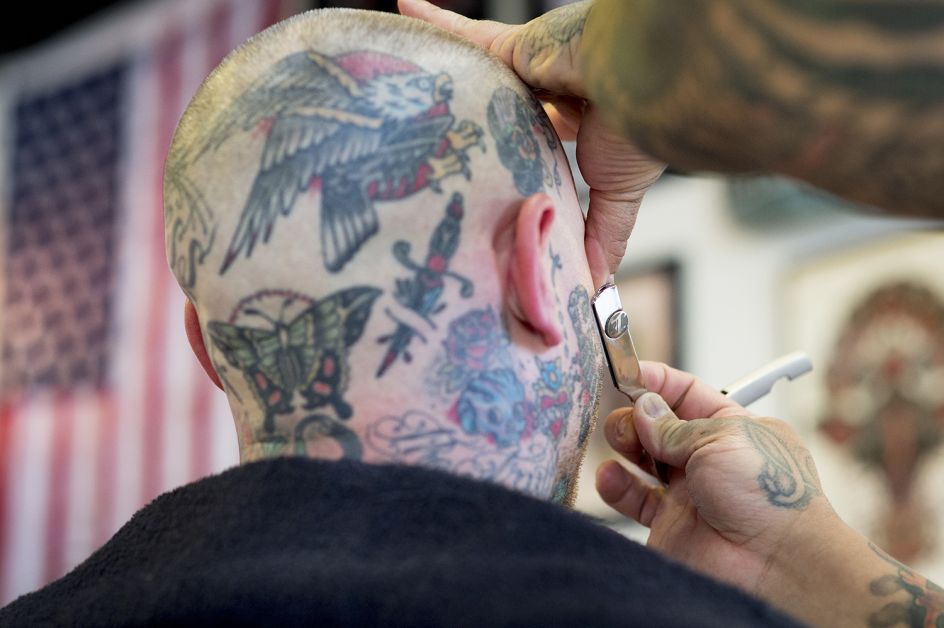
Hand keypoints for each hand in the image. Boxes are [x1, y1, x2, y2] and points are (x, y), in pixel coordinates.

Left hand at [398, 0, 664, 285]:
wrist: (641, 82)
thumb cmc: (635, 134)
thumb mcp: (616, 197)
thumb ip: (601, 237)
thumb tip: (591, 285)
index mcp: (577, 126)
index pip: (539, 143)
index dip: (521, 157)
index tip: (499, 177)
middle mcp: (548, 95)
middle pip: (500, 110)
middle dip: (477, 122)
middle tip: (443, 146)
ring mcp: (525, 70)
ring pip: (478, 73)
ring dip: (450, 77)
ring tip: (410, 91)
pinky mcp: (509, 47)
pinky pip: (462, 31)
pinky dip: (434, 18)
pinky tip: (404, 5)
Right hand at [595, 362, 834, 596]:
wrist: (773, 564)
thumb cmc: (768, 496)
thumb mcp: (721, 438)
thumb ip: (674, 426)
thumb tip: (644, 408)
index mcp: (733, 428)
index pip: (688, 394)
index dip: (657, 382)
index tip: (628, 373)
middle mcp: (709, 458)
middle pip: (659, 425)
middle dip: (637, 414)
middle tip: (628, 417)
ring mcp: (688, 492)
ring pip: (642, 458)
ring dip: (625, 445)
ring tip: (622, 443)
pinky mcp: (669, 523)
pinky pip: (633, 497)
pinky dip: (616, 484)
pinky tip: (612, 476)